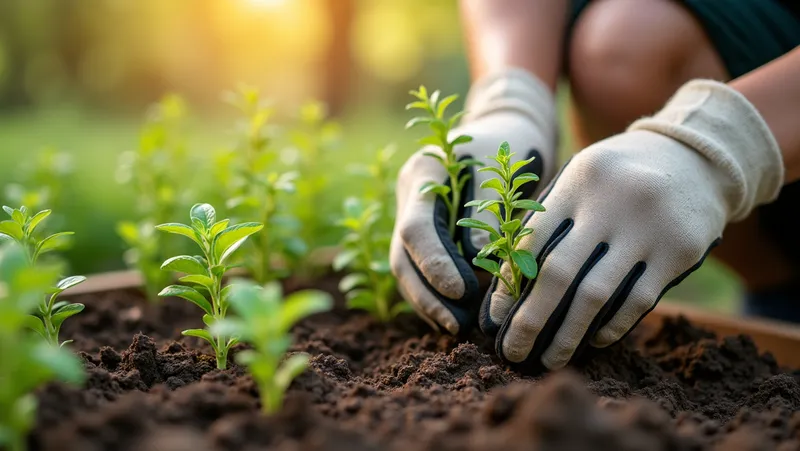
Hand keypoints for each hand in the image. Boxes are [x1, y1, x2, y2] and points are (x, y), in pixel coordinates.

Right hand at [390, 68, 557, 334]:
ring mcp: (412, 215)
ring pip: (406, 268)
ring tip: (456, 329)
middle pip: (401, 255)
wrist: (507, 130)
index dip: (434, 264)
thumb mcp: (502, 167)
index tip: (460, 292)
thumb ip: (486, 210)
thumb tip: (477, 259)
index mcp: (423, 172)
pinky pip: (421, 269)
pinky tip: (454, 318)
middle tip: (455, 325)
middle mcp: (409, 196)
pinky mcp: (425, 233)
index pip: (416, 228)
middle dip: (426, 294)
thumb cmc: (510, 145)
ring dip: (428, 301)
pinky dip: (435, 295)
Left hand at [481, 80, 783, 369]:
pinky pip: (638, 300)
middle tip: (511, 352)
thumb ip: (551, 220)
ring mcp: (649, 228)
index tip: (495, 318)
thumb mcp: (583, 178)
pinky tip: (593, 339)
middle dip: (530, 319)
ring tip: (549, 358)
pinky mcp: (680, 251)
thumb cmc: (620, 176)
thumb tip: (510, 286)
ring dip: (568, 334)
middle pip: (559, 272)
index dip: (509, 284)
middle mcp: (612, 202)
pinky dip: (611, 325)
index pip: (531, 240)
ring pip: (597, 294)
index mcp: (578, 181)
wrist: (698, 156)